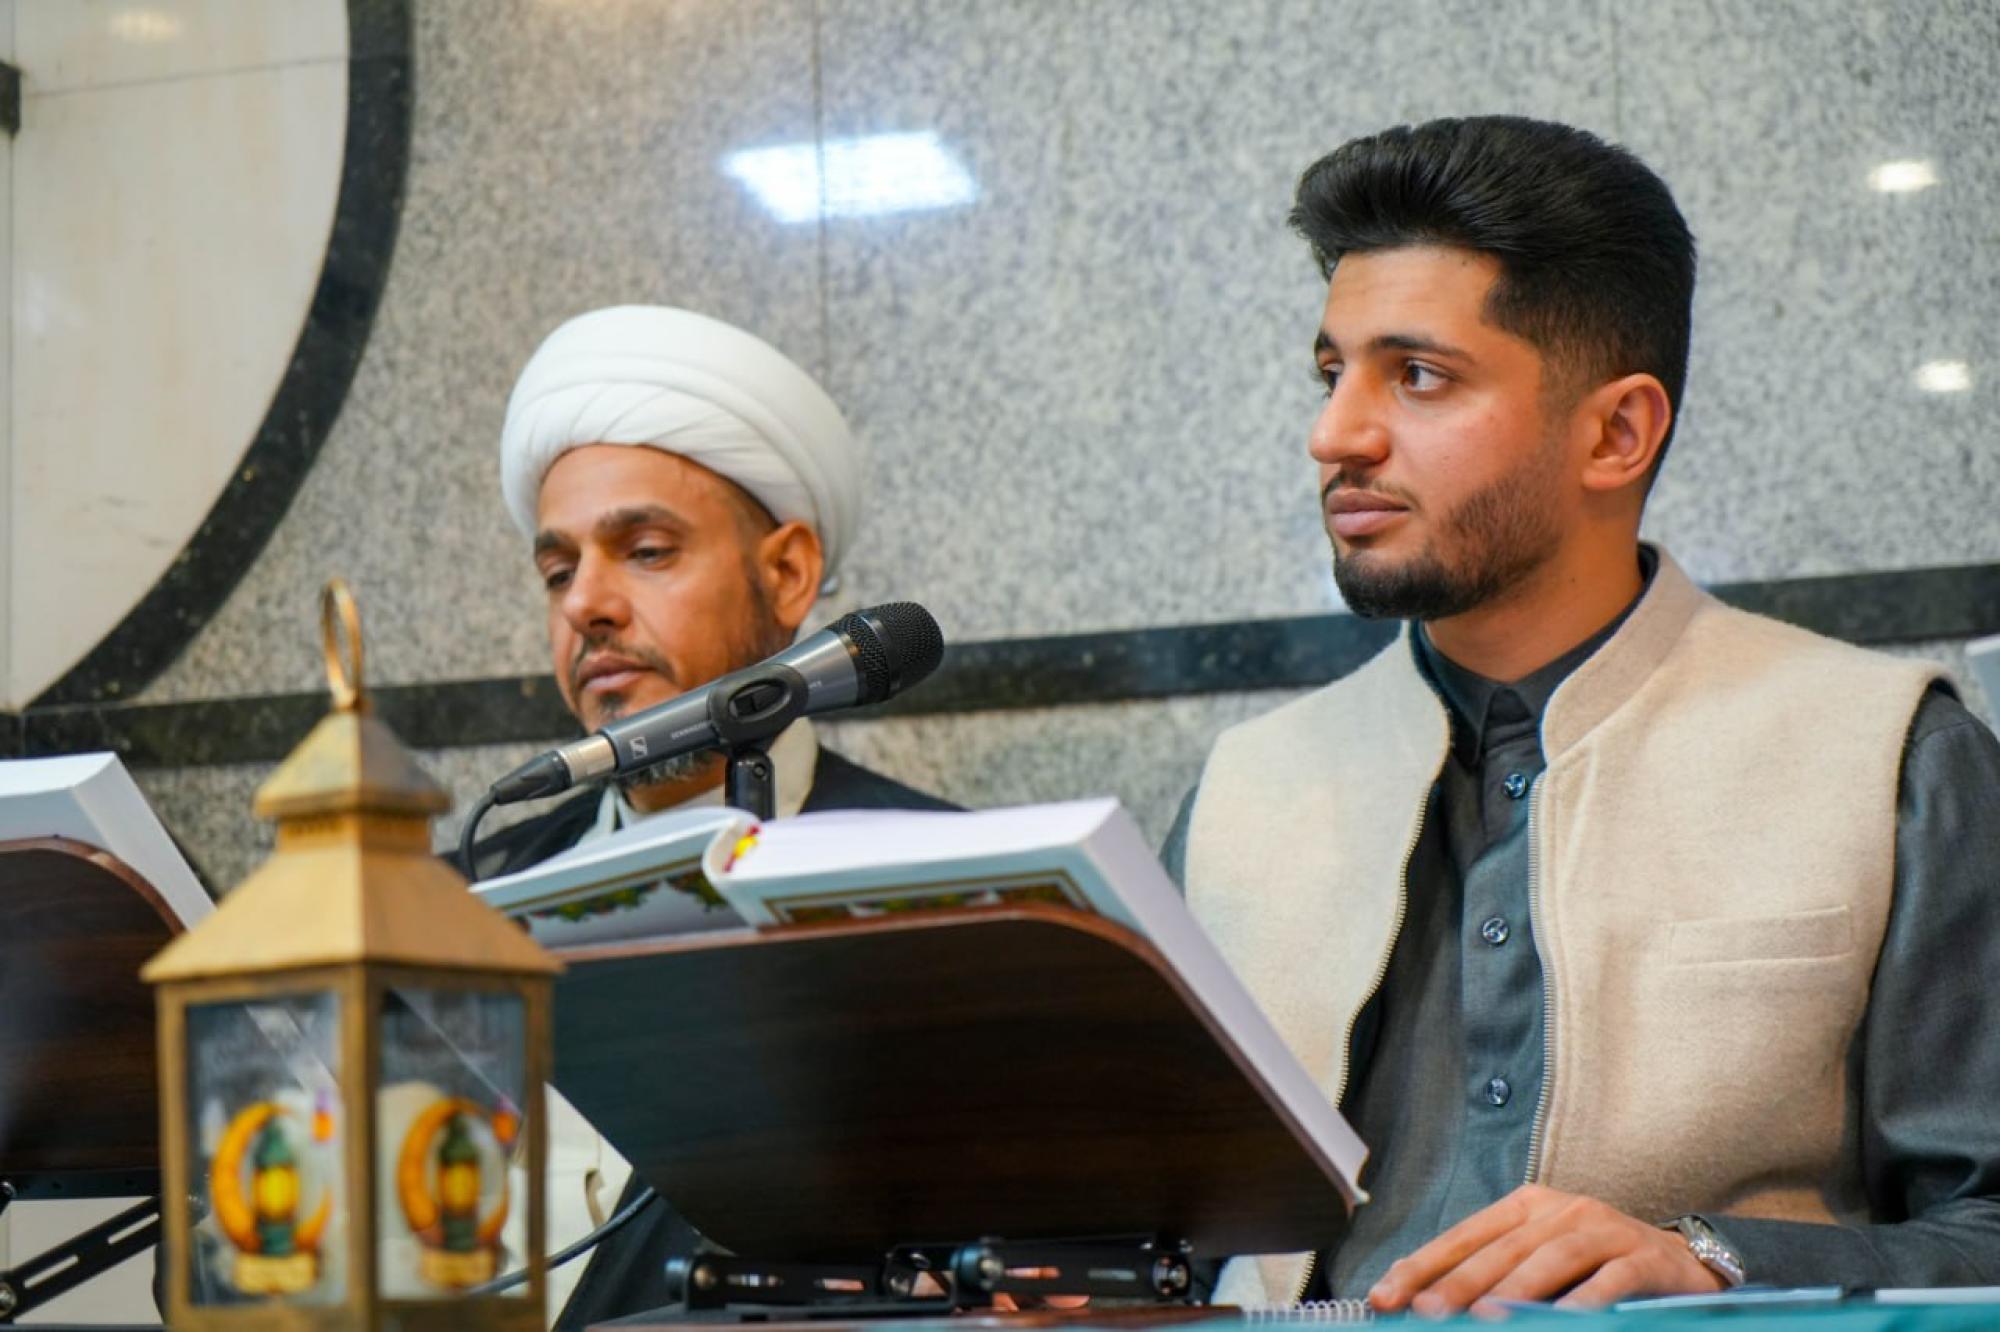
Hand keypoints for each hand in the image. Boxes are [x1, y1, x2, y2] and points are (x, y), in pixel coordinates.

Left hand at [1367, 1184, 1724, 1315]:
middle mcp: (1561, 1211)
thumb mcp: (1540, 1266)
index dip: (1422, 1267)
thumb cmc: (1597, 1269)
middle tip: (1423, 1314)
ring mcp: (1604, 1230)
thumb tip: (1432, 1309)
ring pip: (1552, 1258)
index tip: (1385, 1298)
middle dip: (1457, 1283)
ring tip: (1482, 1318)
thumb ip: (1493, 1281)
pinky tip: (1562, 1322)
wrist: (1684, 1265)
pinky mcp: (1644, 1257)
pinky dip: (1585, 1301)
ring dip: (1514, 1290)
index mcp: (1526, 1208)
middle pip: (1501, 1248)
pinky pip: (1610, 1279)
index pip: (1463, 1236)